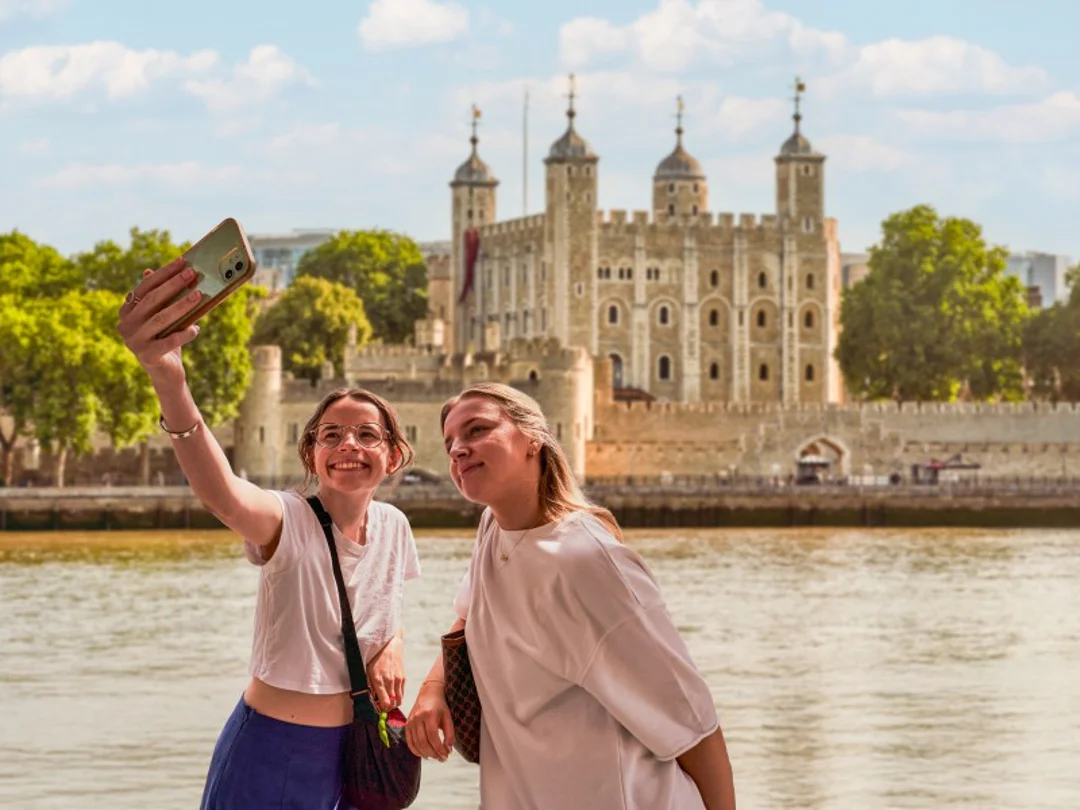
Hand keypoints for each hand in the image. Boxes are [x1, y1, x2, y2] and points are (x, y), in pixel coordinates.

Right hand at [116, 257, 202, 380]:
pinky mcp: (146, 356)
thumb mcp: (164, 317)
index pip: (145, 286)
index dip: (164, 273)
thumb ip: (163, 298)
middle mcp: (125, 324)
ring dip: (182, 305)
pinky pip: (169, 341)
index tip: (183, 262)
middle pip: (152, 299)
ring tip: (200, 295)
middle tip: (192, 273)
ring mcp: (133, 341)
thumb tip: (175, 271)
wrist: (166, 373)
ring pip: (161, 318)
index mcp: (127, 311)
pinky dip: (184, 333)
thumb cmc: (167, 339)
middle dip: (174, 284)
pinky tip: (196, 329)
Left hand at [366, 635, 404, 712]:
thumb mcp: (367, 671)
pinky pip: (403, 693)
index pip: (385, 702)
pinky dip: (399, 696)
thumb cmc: (376, 658)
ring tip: (389, 701)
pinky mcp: (403, 678)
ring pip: (399, 700)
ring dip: (394, 703)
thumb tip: (373, 699)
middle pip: (393, 703)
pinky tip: (393, 693)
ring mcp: (398, 680)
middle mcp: (390, 681)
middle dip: (388, 707)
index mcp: (378, 680)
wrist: (389, 645)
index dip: (383, 709)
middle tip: (384, 706)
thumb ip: (369, 686)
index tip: (380, 708)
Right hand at [405, 681, 453, 760]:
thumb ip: (449, 734)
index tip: (446, 755)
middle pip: (423, 741)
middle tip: (441, 758)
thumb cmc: (440, 706)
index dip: (439, 748)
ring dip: (426, 754)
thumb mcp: (448, 717)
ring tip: (435, 757)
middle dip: (433, 753)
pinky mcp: (407, 725)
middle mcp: (418, 718)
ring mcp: (410, 721)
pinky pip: (409, 741)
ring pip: (416, 743)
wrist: (428, 694)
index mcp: (429, 714)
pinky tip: (424, 755)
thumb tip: (448, 750)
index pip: (433, 736)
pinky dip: (416, 751)